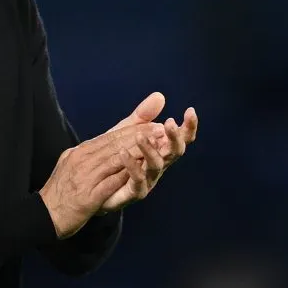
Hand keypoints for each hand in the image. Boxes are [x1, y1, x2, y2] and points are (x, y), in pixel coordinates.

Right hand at [38, 121, 165, 238]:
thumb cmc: (62, 188)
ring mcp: (85, 177)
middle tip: (161, 130)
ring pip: (115, 160)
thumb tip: (111, 141)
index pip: (111, 136)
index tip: (153, 125)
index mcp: (81, 151)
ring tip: (156, 146)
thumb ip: (93, 150)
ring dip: (138, 152)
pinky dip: (126, 176)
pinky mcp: (88, 196)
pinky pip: (111, 183)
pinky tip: (142, 171)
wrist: (45, 213)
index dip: (134, 129)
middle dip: (140, 136)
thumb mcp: (73, 160)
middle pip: (116, 144)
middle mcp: (83, 159)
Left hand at [100, 98, 199, 212]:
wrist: (97, 187)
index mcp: (161, 150)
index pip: (181, 138)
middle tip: (170, 123)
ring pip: (157, 165)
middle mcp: (159, 165)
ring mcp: (148, 179)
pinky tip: (123, 153)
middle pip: (175, 152)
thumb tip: (160, 96)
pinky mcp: (134, 191)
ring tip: (140, 136)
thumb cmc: (117, 158)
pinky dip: (132, 166)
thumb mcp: (127, 132)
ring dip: (150, 149)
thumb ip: (143, 117)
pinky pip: (138, 180)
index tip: (190, 111)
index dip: (188, 127)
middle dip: (176, 137)